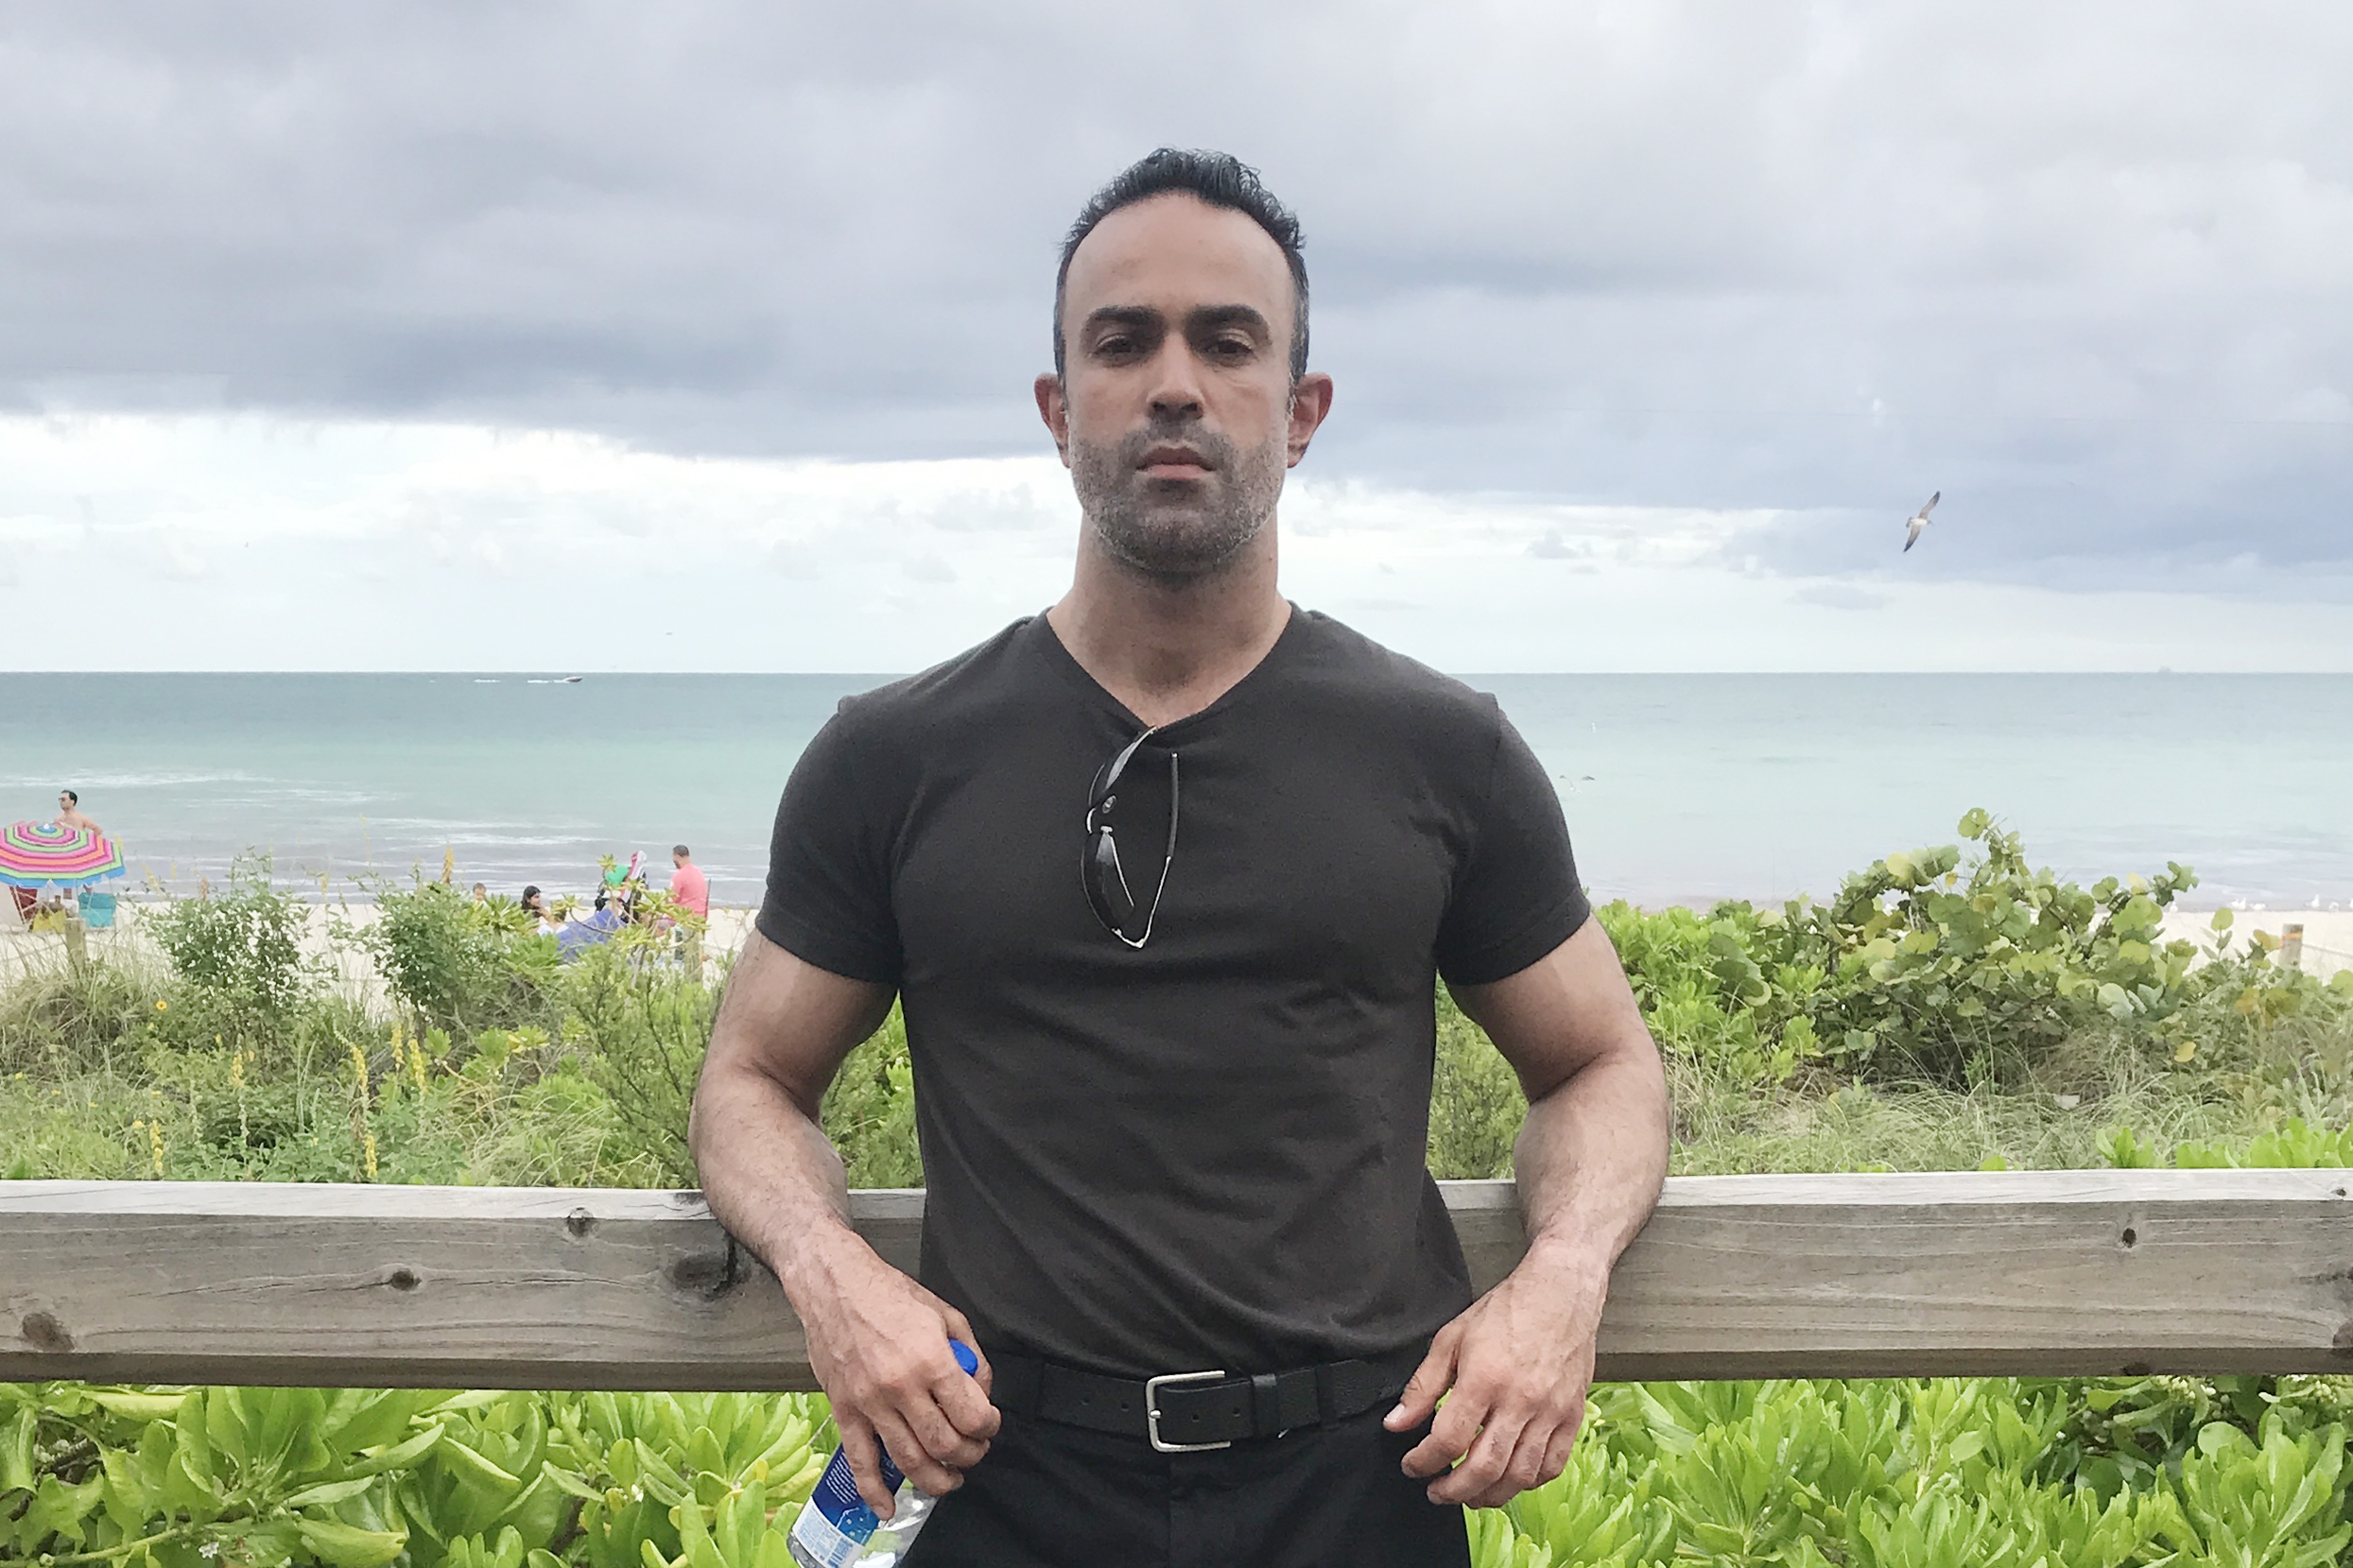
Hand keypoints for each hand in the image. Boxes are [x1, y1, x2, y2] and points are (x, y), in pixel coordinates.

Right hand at [792, 1232, 999, 1515]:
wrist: (834, 1286)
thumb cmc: (889, 1295)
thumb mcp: (946, 1314)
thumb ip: (970, 1356)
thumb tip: (981, 1393)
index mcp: (931, 1360)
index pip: (971, 1415)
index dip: (988, 1427)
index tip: (989, 1425)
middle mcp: (901, 1387)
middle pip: (944, 1445)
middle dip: (969, 1456)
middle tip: (974, 1451)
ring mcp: (869, 1403)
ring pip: (909, 1460)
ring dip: (936, 1479)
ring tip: (950, 1478)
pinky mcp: (844, 1411)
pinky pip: (860, 1461)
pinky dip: (874, 1491)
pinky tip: (888, 1508)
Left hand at [1384, 1240, 1608, 1507]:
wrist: (1560, 1292)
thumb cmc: (1505, 1311)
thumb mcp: (1451, 1339)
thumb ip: (1422, 1386)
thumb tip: (1396, 1424)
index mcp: (1484, 1379)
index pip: (1448, 1439)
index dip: (1424, 1461)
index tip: (1412, 1466)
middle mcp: (1520, 1401)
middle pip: (1485, 1468)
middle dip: (1454, 1490)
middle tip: (1437, 1492)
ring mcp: (1551, 1412)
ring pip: (1520, 1475)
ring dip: (1490, 1494)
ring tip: (1470, 1493)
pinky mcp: (1572, 1416)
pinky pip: (1552, 1466)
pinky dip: (1528, 1482)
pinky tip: (1509, 1478)